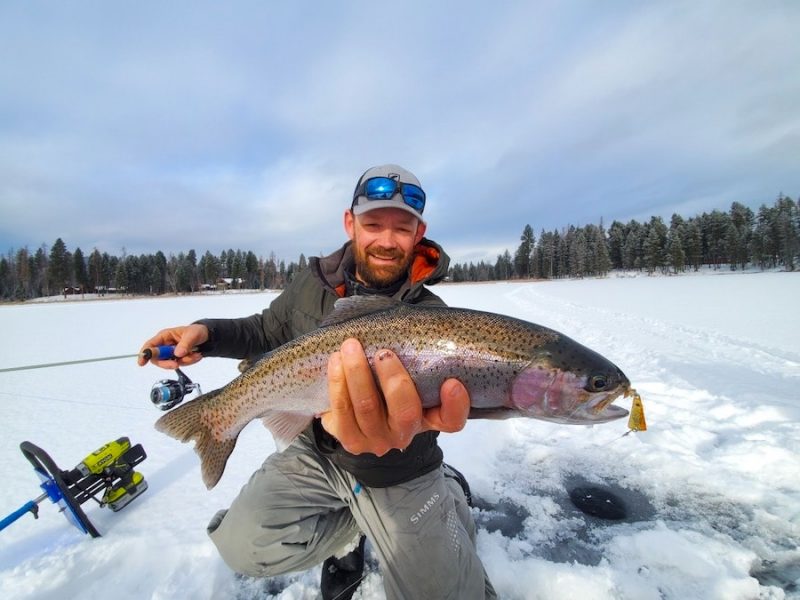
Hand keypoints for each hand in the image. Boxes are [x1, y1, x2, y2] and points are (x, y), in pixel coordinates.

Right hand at [137, 324, 208, 368]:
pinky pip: (180, 364)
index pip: (150, 345)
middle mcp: (166, 345)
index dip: (145, 354)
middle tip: (176, 364)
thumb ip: (185, 344)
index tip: (142, 362)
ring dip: (184, 361)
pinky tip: (196, 355)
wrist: (207, 337)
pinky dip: (189, 361)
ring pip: (171, 363)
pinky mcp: (178, 358)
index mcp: (165, 336)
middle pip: (158, 359)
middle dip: (167, 363)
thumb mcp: (192, 335)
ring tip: (195, 354)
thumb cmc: (197, 332)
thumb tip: (177, 354)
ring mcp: (171, 353)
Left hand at [320, 338, 469, 455]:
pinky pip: (341, 411)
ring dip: (358, 373)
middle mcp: (405, 433)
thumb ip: (413, 356)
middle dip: (394, 380)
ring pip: (367, 408)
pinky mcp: (349, 439)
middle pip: (405, 413)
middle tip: (383, 353)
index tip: (452, 382)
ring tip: (351, 347)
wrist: (349, 403)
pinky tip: (336, 361)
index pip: (451, 420)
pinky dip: (338, 382)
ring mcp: (377, 440)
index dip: (455, 405)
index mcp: (427, 417)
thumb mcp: (405, 371)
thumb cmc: (382, 380)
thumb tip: (413, 322)